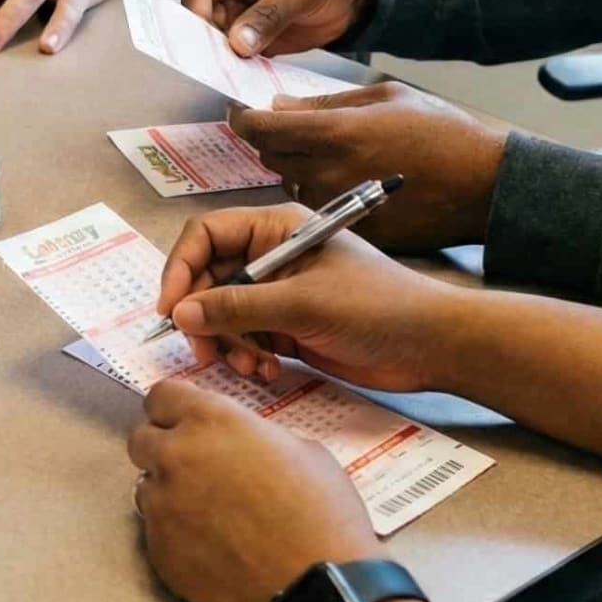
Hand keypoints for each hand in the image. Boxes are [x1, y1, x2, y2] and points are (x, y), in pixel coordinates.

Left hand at [130, 380, 382, 601]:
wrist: (319, 588)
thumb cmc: (324, 515)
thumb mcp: (302, 451)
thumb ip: (253, 438)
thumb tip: (240, 446)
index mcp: (211, 421)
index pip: (160, 396)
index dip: (175, 409)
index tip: (188, 421)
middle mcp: (175, 457)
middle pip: (141, 439)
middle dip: (164, 447)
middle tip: (197, 466)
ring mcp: (161, 507)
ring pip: (146, 487)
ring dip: (169, 492)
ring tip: (210, 512)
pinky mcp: (158, 551)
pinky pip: (155, 530)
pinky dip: (176, 532)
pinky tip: (212, 546)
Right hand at [156, 203, 461, 392]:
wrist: (430, 344)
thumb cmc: (376, 306)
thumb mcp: (303, 302)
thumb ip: (238, 307)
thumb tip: (181, 313)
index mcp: (276, 229)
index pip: (206, 234)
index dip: (181, 268)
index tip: (171, 309)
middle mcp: (271, 256)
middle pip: (208, 279)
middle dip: (202, 316)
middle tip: (205, 351)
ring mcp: (280, 294)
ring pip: (223, 314)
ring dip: (226, 343)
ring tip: (248, 366)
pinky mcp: (289, 327)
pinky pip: (247, 339)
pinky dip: (247, 357)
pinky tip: (267, 372)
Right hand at [183, 0, 376, 57]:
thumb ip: (268, 15)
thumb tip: (236, 43)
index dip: (196, 15)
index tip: (201, 44)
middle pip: (202, 17)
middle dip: (206, 41)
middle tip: (213, 66)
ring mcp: (239, 12)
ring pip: (216, 39)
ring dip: (222, 58)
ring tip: (228, 75)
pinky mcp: (252, 36)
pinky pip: (237, 54)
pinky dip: (239, 67)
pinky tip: (243, 79)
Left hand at [227, 83, 512, 250]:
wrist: (484, 186)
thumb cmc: (442, 132)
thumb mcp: (385, 97)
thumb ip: (324, 104)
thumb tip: (278, 106)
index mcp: (334, 134)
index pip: (261, 128)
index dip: (244, 118)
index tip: (242, 112)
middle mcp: (328, 174)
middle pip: (269, 156)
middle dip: (272, 140)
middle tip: (287, 127)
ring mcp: (338, 207)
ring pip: (291, 183)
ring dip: (296, 168)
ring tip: (327, 154)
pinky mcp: (352, 231)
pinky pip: (316, 209)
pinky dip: (319, 193)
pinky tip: (345, 180)